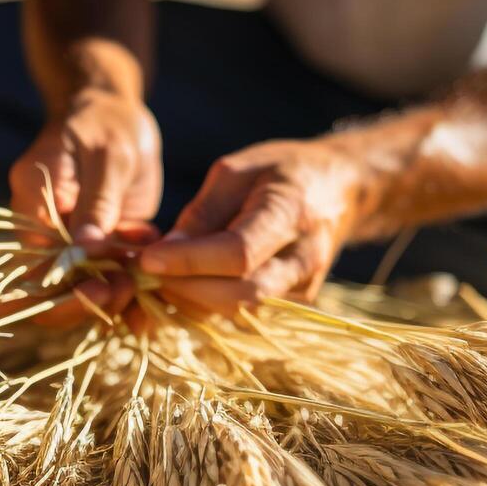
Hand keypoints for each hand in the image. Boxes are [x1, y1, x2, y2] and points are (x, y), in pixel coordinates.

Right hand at [7, 88, 161, 326]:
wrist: (116, 111)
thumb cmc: (110, 123)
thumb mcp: (110, 156)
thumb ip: (98, 202)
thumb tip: (85, 250)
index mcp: (32, 197)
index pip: (33, 258)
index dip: (63, 285)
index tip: (103, 287)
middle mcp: (42, 222)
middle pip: (49, 282)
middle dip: (87, 297)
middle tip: (127, 289)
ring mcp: (68, 234)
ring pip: (78, 284)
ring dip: (112, 292)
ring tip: (145, 279)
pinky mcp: (94, 240)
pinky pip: (104, 274)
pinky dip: (129, 279)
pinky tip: (152, 267)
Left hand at [137, 139, 368, 315]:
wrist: (340, 190)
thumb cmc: (282, 171)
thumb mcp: (237, 171)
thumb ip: (202, 212)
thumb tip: (165, 252)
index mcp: (291, 212)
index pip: (237, 253)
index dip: (188, 262)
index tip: (146, 259)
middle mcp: (304, 258)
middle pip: (238, 293)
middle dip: (185, 288)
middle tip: (147, 273)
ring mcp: (305, 287)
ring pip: (239, 311)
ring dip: (193, 301)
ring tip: (162, 278)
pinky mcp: (297, 305)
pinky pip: (245, 314)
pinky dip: (210, 305)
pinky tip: (188, 284)